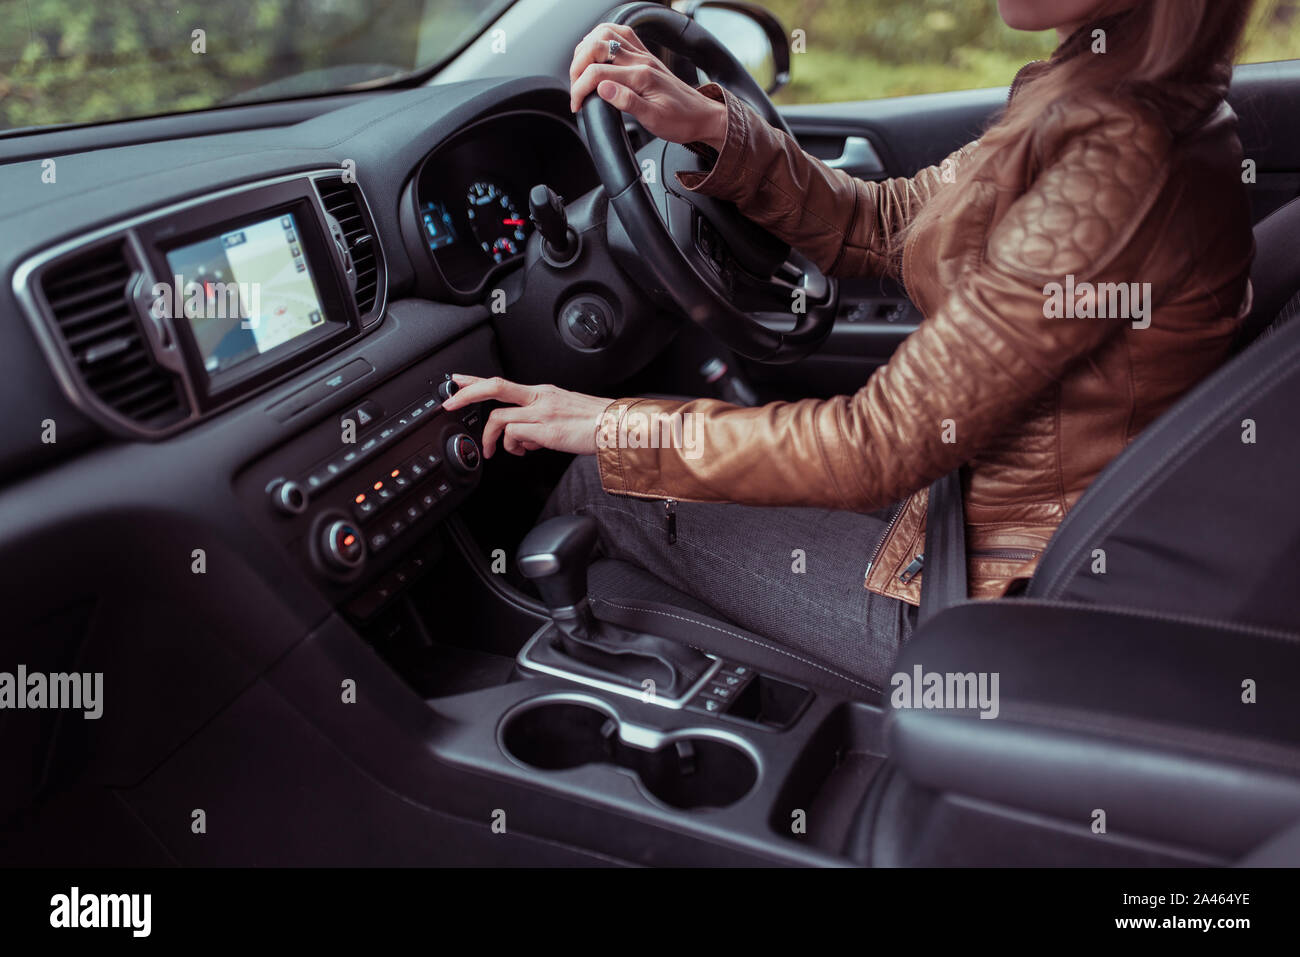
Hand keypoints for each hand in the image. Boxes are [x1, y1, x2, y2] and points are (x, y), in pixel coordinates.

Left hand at [441, 374, 612, 457]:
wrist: (618, 428)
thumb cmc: (596, 424)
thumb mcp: (563, 414)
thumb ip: (539, 421)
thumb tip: (522, 437)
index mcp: (543, 392)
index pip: (502, 382)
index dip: (476, 381)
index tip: (457, 381)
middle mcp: (540, 397)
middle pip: (494, 387)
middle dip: (467, 394)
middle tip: (450, 404)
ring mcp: (543, 412)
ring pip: (500, 417)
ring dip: (493, 437)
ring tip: (499, 450)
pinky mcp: (547, 430)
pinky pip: (515, 435)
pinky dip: (514, 446)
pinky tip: (524, 451)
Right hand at [569, 22, 727, 149]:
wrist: (701, 117)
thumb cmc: (680, 121)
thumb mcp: (654, 119)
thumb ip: (627, 102)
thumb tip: (602, 88)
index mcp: (641, 76)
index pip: (597, 73)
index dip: (579, 89)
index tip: (576, 105)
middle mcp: (641, 60)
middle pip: (596, 46)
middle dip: (576, 65)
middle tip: (575, 87)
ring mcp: (643, 55)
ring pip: (606, 34)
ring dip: (586, 48)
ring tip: (580, 70)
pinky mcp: (644, 56)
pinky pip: (620, 34)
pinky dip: (602, 38)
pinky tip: (597, 52)